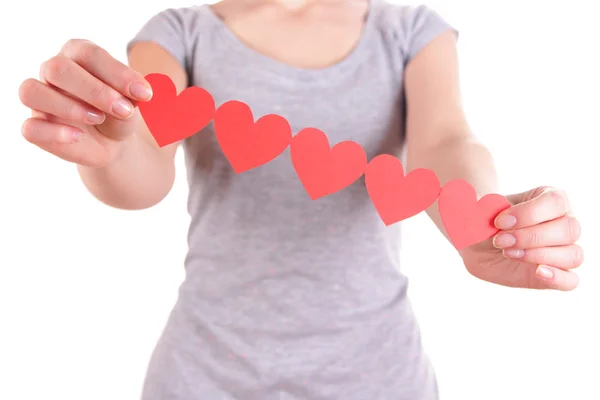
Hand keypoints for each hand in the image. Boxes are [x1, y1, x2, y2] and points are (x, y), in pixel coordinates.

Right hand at [18, 39, 152, 166]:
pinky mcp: (37, 127)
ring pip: (32, 91)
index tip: (145, 94)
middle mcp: (53, 72)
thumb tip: (138, 93)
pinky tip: (78, 136)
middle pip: (57, 68)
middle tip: (123, 109)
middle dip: (95, 90)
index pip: (89, 54)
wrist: (114, 142)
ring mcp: (40, 99)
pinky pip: (30, 128)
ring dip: (68, 107)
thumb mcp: (134, 101)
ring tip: (99, 119)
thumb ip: (133, 93)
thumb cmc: (121, 111)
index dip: (117, 73)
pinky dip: (54, 133)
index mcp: (78, 54)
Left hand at [459, 186, 582, 290]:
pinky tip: (537, 272)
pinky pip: (571, 281)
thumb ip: (484, 205)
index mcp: (551, 200)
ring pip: (573, 255)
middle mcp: (564, 223)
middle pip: (569, 229)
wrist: (475, 240)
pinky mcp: (556, 274)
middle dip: (530, 236)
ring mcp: (563, 250)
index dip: (528, 213)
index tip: (499, 222)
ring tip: (508, 252)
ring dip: (538, 255)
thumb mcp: (480, 207)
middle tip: (500, 240)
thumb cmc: (482, 220)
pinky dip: (557, 278)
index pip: (555, 202)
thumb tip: (489, 211)